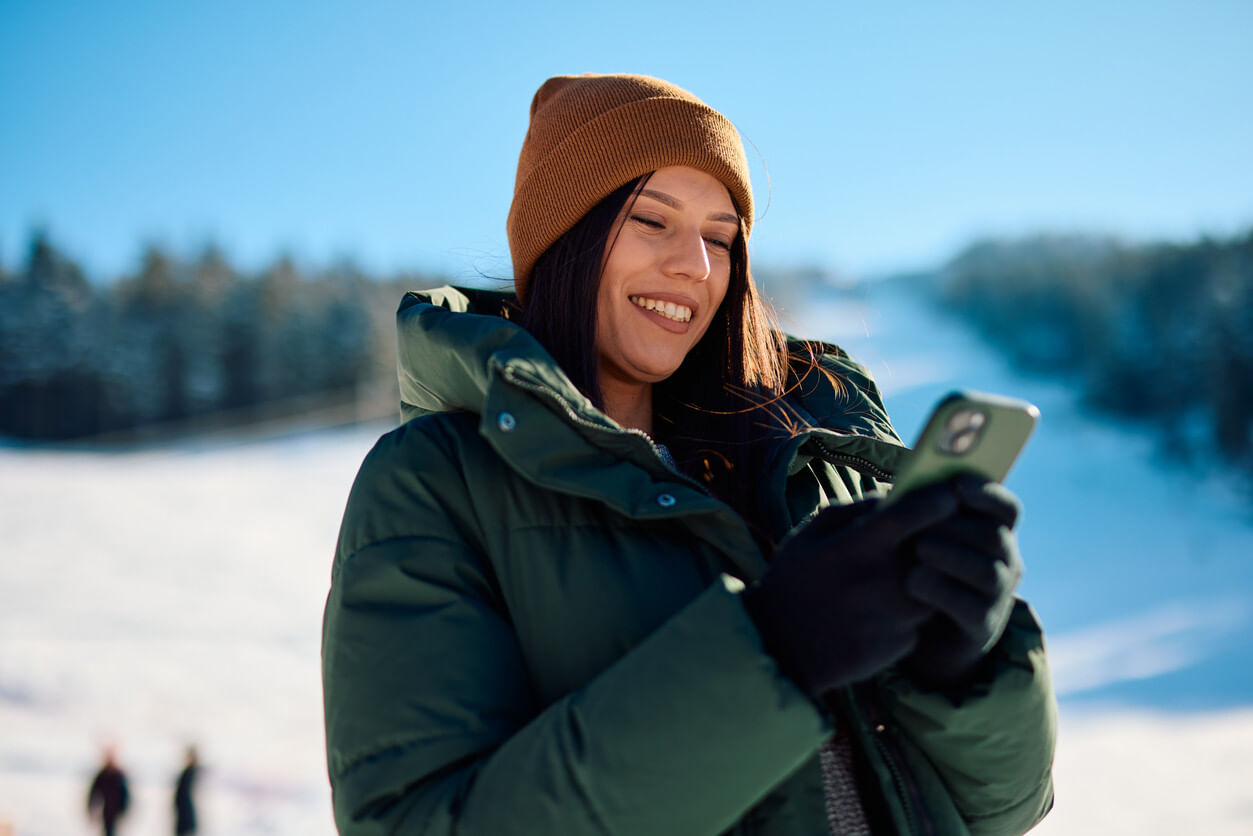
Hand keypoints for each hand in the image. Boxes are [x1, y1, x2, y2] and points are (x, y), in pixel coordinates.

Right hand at [742, 483, 959, 697]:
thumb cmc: (792, 585)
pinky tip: (881, 612)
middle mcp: (883, 580)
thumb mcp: (807, 537)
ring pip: (935, 586)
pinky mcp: (902, 644)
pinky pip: (920, 619)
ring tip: (895, 579)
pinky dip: (910, 611)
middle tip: (932, 535)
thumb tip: (892, 498)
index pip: (913, 513)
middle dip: (941, 538)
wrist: (780, 651)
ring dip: (927, 577)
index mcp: (857, 547)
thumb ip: (850, 511)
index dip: (936, 500)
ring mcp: (896, 615)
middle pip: (936, 549)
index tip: (947, 495)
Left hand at [900, 476, 1023, 688]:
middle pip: (994, 536)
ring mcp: (998, 597)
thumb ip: (922, 515)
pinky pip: (970, 607)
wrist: (922, 632)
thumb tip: (902, 493)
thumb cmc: (919, 569)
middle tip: (923, 521)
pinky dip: (940, 589)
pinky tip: (913, 579)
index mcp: (995, 534)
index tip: (956, 484)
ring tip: (918, 548)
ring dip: (951, 555)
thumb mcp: (921, 538)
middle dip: (957, 526)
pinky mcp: (984, 627)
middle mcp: (1006, 563)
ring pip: (987, 571)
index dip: (987, 493)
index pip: (1007, 509)